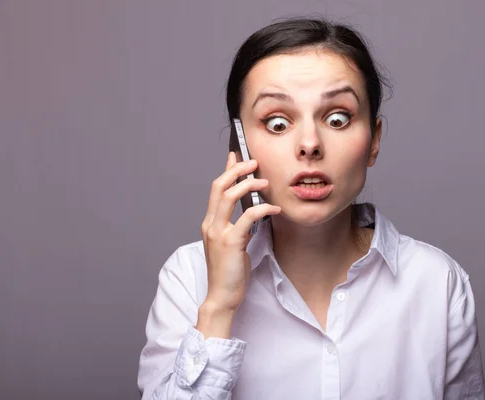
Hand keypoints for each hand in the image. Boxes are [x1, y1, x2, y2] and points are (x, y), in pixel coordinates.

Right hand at [197, 152, 280, 336]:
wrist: (222, 297)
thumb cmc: (230, 273)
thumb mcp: (232, 244)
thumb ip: (237, 227)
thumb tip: (250, 212)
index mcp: (210, 223)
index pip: (216, 189)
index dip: (225, 170)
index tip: (235, 156)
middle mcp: (210, 224)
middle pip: (219, 186)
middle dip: (237, 170)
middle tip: (254, 163)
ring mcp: (218, 233)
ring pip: (229, 196)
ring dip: (248, 184)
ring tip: (265, 182)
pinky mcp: (231, 242)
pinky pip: (247, 216)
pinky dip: (262, 208)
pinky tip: (275, 208)